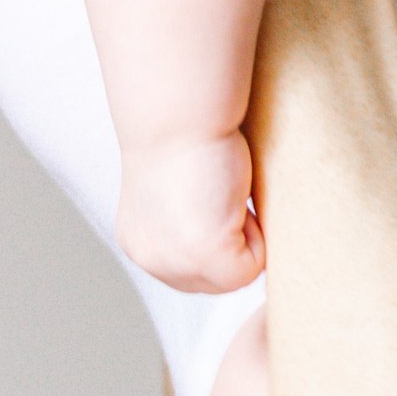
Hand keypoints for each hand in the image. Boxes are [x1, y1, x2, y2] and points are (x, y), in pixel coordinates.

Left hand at [115, 133, 264, 293]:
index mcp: (140, 243)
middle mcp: (150, 259)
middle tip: (221, 194)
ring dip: (244, 238)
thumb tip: (225, 235)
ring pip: (234, 277)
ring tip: (225, 195)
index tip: (210, 196)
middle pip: (214, 282)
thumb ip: (188, 225)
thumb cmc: (184, 136)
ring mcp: (175, 262)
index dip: (217, 239)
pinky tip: (232, 199)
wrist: (177, 113)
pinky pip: (251, 269)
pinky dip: (256, 235)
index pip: (192, 272)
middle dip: (230, 244)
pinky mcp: (204, 255)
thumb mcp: (176, 196)